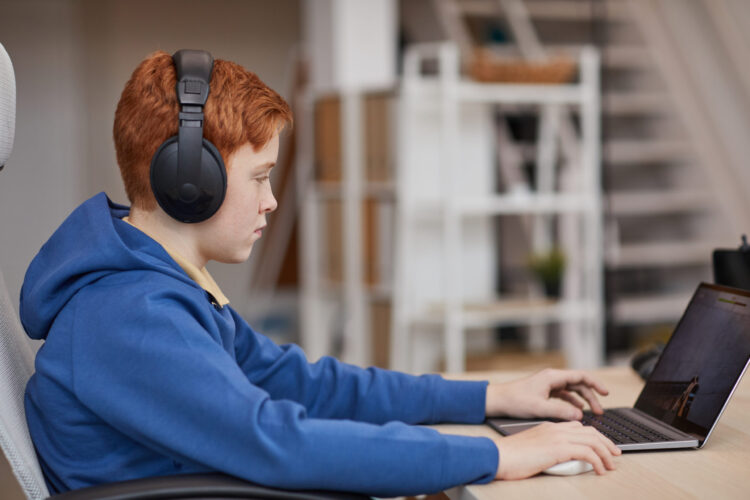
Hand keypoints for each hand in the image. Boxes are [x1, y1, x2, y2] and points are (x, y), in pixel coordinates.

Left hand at [486, 368, 608, 419]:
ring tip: (591, 413)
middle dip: (591, 397)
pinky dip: (572, 403)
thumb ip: (561, 411)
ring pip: (571, 391)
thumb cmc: (515, 401)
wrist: (497, 401)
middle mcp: (552, 378)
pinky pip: (563, 396)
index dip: (595, 384)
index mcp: (552, 377)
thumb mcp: (540, 408)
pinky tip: (577, 411)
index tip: (606, 393)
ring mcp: (548, 385)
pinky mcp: (544, 393)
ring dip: (582, 401)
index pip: (580, 376)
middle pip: (578, 384)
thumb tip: (579, 414)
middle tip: (600, 410)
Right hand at [492, 421, 620, 479]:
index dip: (594, 437)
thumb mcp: (532, 448)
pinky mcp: (559, 448)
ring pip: (593, 441)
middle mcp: (556, 428)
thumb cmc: (510, 456)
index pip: (579, 427)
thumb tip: (561, 458)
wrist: (499, 456)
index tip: (603, 447)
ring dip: (606, 454)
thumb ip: (547, 448)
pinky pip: (588, 453)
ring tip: (611, 466)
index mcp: (549, 426)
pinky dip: (598, 462)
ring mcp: (558, 437)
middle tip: (615, 455)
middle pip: (590, 431)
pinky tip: (600, 471)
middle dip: (606, 443)